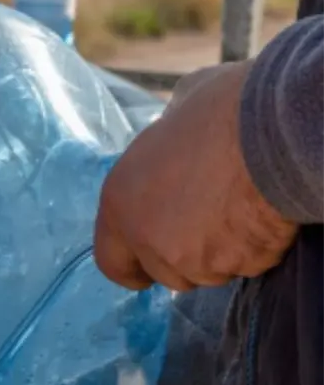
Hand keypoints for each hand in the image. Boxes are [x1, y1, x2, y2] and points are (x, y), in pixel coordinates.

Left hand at [94, 60, 297, 291]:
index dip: (130, 267)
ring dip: (218, 255)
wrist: (272, 130)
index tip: (142, 272)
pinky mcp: (234, 265)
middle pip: (165, 272)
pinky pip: (245, 265)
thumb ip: (162, 144)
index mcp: (118, 203)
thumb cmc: (221, 111)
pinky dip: (252, 249)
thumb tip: (171, 130)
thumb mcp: (171, 116)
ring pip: (206, 273)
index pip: (111, 262)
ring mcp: (190, 258)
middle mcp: (147, 238)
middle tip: (207, 227)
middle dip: (184, 258)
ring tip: (237, 214)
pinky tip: (260, 216)